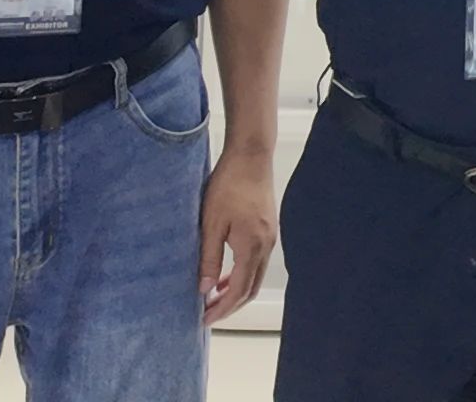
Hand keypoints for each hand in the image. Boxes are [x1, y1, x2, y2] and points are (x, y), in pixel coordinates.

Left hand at [197, 153, 275, 323]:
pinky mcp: (268, 229)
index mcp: (252, 246)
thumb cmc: (229, 185)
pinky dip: (242, 274)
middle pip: (251, 288)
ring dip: (236, 290)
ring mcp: (270, 237)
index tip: (205, 319)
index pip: (239, 290)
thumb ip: (210, 258)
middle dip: (230, 305)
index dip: (222, 308)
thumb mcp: (211, 223)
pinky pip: (257, 262)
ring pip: (255, 276)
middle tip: (208, 314)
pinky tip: (226, 274)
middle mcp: (266, 246)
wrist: (251, 156)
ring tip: (213, 298)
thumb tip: (205, 289)